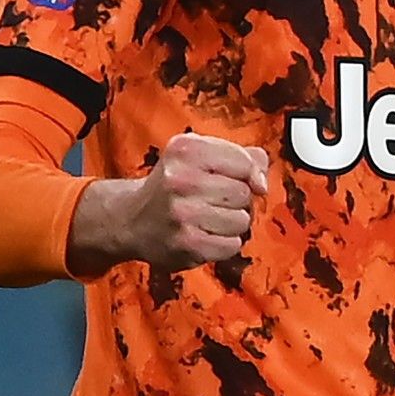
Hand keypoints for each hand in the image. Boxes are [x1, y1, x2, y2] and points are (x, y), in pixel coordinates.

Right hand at [102, 132, 268, 272]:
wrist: (132, 219)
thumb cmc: (176, 183)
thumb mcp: (202, 154)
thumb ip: (242, 157)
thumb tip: (262, 183)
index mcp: (186, 150)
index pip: (245, 162)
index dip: (250, 173)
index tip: (240, 179)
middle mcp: (181, 180)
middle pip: (244, 193)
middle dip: (237, 199)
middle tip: (214, 200)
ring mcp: (182, 214)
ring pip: (242, 220)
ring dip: (232, 222)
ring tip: (208, 218)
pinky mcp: (186, 244)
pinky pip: (232, 245)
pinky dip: (225, 243)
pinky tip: (205, 235)